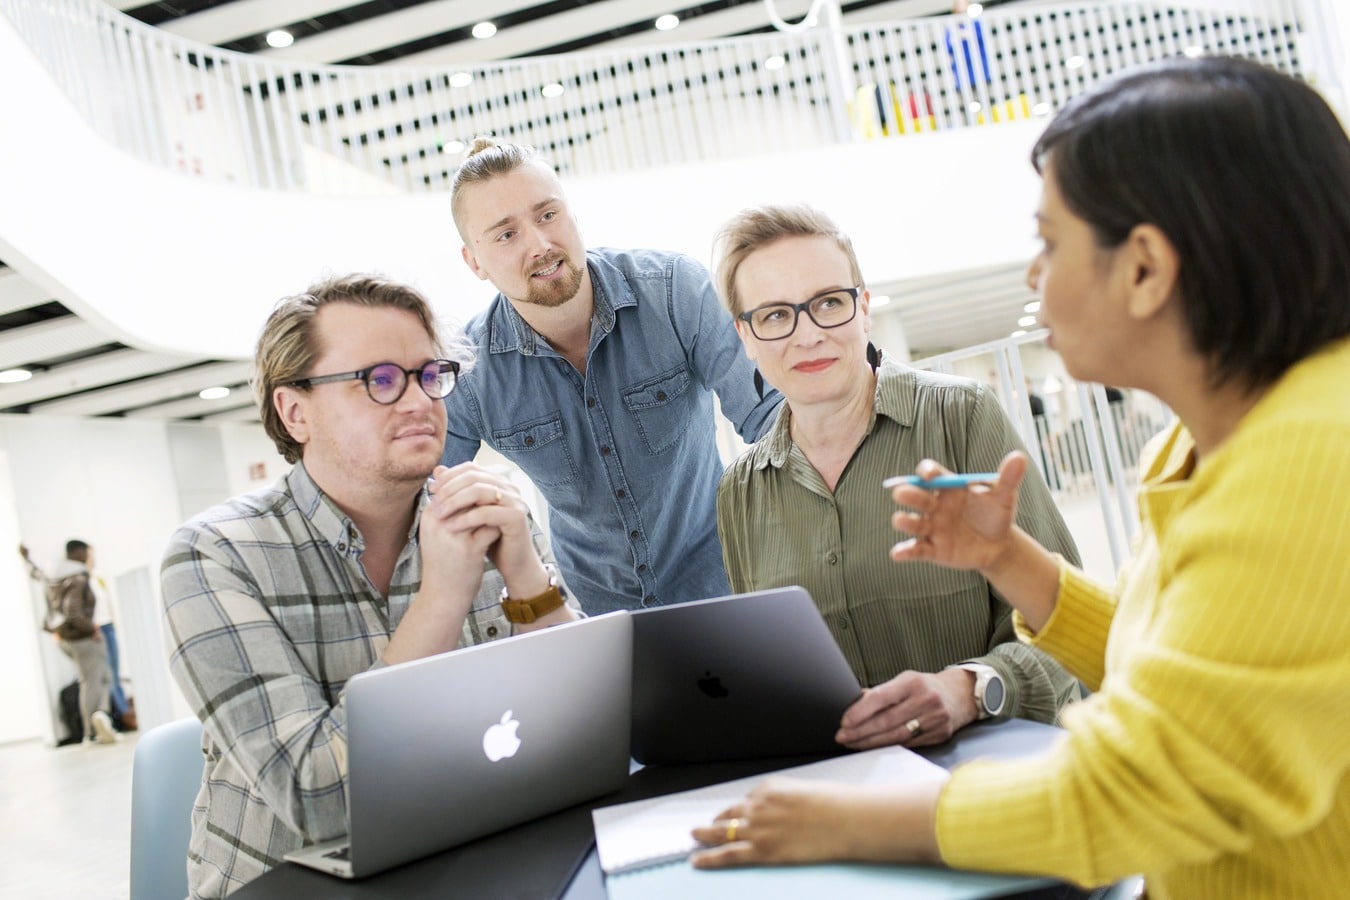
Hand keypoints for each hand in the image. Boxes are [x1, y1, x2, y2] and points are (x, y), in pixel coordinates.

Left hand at [423, 463, 547, 595]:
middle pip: (474, 477)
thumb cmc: (490, 539)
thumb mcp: (469, 514)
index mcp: (499, 482)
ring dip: (455, 502)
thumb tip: (437, 471)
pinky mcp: (517, 517)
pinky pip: (487, 512)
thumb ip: (456, 493)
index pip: (471, 468)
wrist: (513, 564)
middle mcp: (509, 487)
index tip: (432, 489)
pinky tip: (452, 527)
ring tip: (439, 515)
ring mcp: (515, 500)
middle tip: (433, 503)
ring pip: (479, 491)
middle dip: (449, 489)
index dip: (449, 476)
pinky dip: (467, 519)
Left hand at [690, 777, 943, 867]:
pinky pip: (727, 855)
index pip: (747, 799)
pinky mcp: (762, 851)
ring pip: (721, 833)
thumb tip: (779, 811)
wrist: (845, 820)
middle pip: (728, 814)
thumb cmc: (834, 805)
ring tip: (694, 838)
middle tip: (701, 826)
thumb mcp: (804, 792)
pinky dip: (709, 858)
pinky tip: (697, 860)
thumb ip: (784, 800)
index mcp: (768, 788)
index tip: (734, 815)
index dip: (741, 810)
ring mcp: (758, 829)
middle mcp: (758, 806)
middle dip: (714, 821)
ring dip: (704, 835)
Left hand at [836, 669, 976, 749]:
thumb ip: (881, 692)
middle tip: (842, 736)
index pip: (881, 698)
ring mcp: (935, 719)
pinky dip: (888, 747)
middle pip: (886, 721)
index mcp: (913, 682)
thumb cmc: (925, 686)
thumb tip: (853, 702)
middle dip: (860, 731)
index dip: (860, 711)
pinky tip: (873, 747)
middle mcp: (926, 700)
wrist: (960, 695)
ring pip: (896, 736)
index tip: (844, 721)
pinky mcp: (940, 735)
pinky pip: (908, 744)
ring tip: (853, 743)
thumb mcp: (904, 680)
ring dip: (871, 742)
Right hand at [889, 451, 1026, 574]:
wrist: (998, 545)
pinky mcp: (932, 549)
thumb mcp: (1003, 496)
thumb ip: (1008, 477)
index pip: (932, 475)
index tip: (928, 475)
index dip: (927, 472)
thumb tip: (1019, 457)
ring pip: (913, 523)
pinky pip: (916, 550)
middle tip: (901, 493)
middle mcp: (935, 506)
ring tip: (901, 520)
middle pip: (917, 497)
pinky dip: (905, 552)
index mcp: (949, 488)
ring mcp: (932, 528)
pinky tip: (898, 554)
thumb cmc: (995, 514)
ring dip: (905, 521)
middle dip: (908, 494)